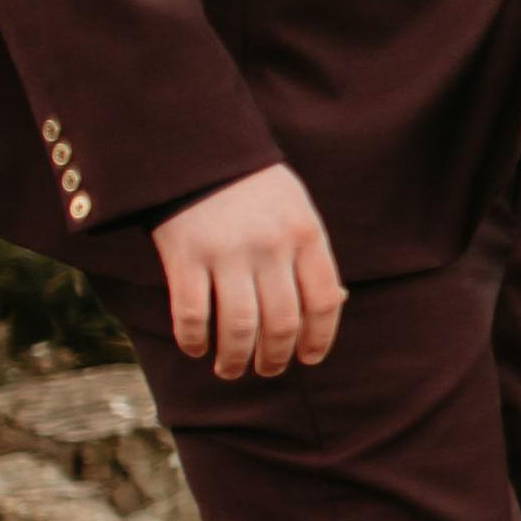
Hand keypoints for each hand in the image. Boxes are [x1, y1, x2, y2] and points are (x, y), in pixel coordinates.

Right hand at [155, 164, 346, 378]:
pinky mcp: (185, 255)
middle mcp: (271, 247)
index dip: (319, 339)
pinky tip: (197, 349)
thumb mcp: (297, 210)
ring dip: (236, 359)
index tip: (308, 359)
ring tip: (231, 370)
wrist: (198, 149)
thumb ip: (311, 255)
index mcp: (306, 235)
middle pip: (281, 323)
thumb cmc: (253, 187)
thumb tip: (336, 304)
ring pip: (239, 327)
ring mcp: (227, 253)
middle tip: (267, 370)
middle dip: (275, 357)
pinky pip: (192, 314)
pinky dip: (195, 339)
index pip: (323, 302)